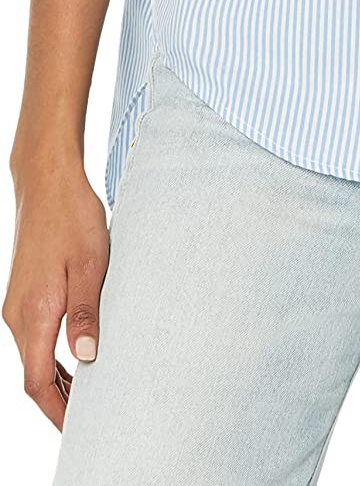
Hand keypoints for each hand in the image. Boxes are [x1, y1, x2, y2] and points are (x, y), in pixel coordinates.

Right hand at [3, 159, 108, 429]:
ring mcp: (16, 304)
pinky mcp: (23, 293)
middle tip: (93, 415)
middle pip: (33, 376)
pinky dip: (52, 355)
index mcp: (34, 313)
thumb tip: (86, 356)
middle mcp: (17, 314)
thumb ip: (86, 312)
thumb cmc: (72, 216)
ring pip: (33, 357)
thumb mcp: (91, 263)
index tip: (81, 428)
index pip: (38, 382)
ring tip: (91, 391)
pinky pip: (34, 337)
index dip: (59, 411)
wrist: (47, 181)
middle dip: (60, 401)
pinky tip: (76, 354)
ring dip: (57, 378)